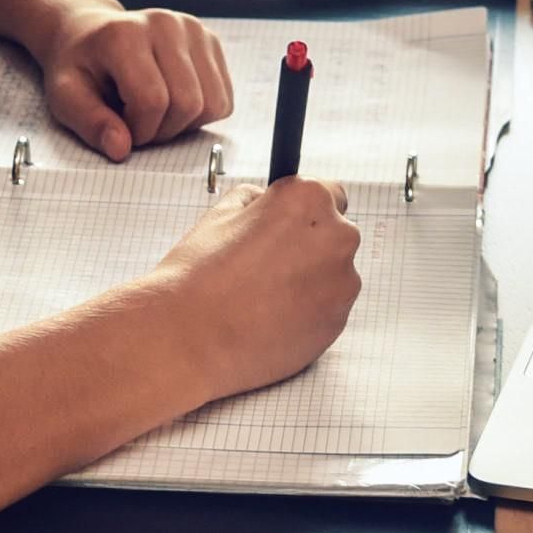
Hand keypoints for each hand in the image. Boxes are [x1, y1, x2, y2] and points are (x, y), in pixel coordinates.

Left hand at [36, 1, 234, 160]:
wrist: (92, 32)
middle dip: (163, 130)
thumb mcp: (65, 97)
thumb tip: (120, 148)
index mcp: (125, 34)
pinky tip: (173, 102)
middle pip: (187, 103)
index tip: (121, 129)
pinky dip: (201, 114)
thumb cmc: (79, 66)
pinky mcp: (210, 41)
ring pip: (212, 104)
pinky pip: (223, 99)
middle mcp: (165, 24)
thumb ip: (90, 123)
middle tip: (137, 123)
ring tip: (155, 113)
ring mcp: (193, 30)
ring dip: (184, 124)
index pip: (152, 101)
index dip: (139, 130)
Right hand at [147, 178, 361, 398]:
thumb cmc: (199, 280)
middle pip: (335, 234)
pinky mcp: (338, 321)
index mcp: (307, 200)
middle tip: (267, 265)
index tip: (291, 224)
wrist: (190, 341)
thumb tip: (263, 201)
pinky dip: (308, 311)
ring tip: (264, 297)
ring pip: (334, 274)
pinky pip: (329, 308)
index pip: (330, 192)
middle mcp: (336, 236)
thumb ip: (254, 200)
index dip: (305, 211)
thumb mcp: (220, 215)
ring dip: (310, 280)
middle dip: (309, 246)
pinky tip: (271, 318)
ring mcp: (342, 282)